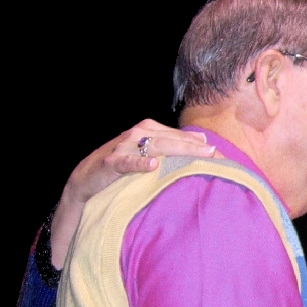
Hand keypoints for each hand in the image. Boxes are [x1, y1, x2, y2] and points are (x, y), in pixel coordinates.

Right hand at [51, 120, 217, 267]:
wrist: (87, 177)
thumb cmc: (122, 165)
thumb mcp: (148, 152)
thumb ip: (172, 145)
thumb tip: (204, 140)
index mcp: (148, 129)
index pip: (178, 136)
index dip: (198, 144)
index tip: (219, 152)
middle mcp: (138, 133)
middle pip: (171, 139)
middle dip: (193, 146)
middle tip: (214, 154)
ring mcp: (124, 146)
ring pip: (155, 146)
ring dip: (177, 149)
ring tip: (197, 155)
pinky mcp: (112, 162)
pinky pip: (128, 162)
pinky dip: (140, 163)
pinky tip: (153, 165)